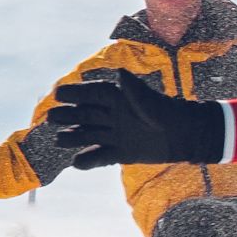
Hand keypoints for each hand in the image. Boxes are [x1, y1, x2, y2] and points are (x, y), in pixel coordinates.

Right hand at [44, 70, 223, 169]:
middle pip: (85, 114)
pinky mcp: (121, 152)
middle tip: (50, 118)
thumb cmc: (168, 113)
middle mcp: (113, 115)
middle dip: (68, 115)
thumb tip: (119, 73)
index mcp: (118, 98)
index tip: (57, 93)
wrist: (185, 137)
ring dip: (74, 137)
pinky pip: (101, 156)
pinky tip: (77, 163)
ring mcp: (115, 134)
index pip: (92, 94)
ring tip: (59, 140)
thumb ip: (133, 90)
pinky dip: (89, 160)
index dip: (75, 93)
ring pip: (89, 135)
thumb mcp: (150, 101)